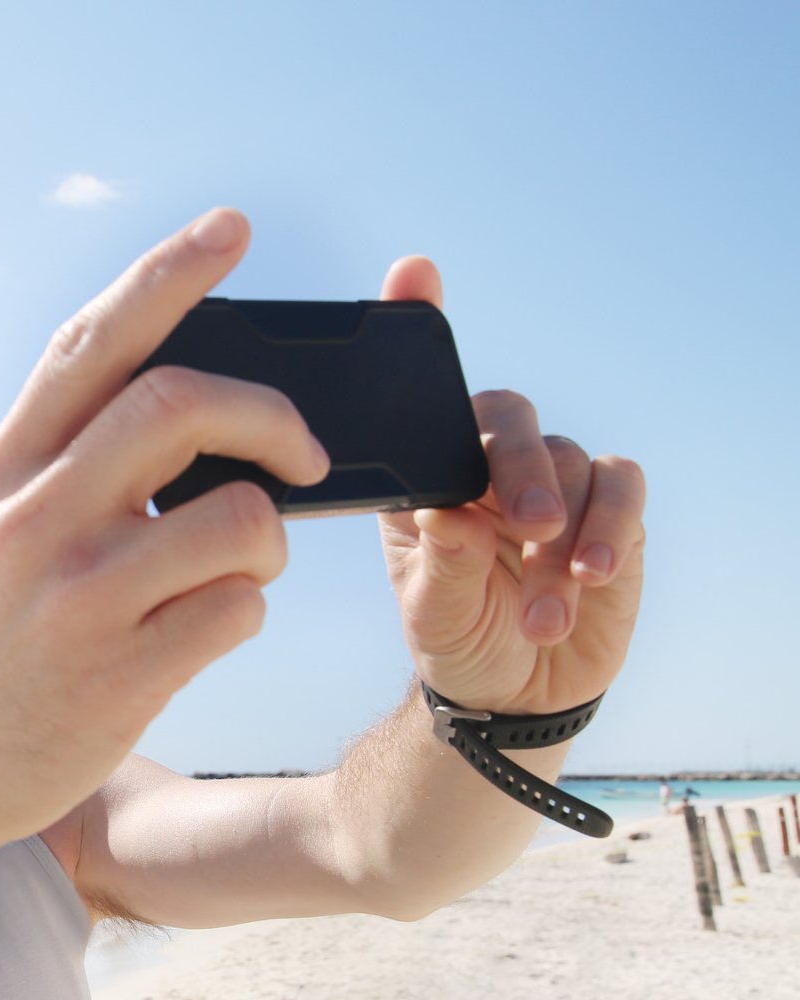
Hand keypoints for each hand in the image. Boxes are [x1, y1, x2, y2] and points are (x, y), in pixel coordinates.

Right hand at [0, 208, 328, 862]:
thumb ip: (56, 467)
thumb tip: (178, 404)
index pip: (91, 344)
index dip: (168, 275)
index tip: (230, 230)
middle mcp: (29, 519)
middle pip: (182, 404)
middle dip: (271, 415)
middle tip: (303, 451)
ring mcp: (74, 598)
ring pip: (238, 517)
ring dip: (269, 536)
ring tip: (241, 566)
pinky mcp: (118, 674)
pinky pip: (237, 610)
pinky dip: (245, 611)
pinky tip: (207, 630)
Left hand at [376, 258, 646, 714]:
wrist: (514, 691)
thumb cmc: (455, 638)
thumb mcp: (429, 612)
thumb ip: (439, 563)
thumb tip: (453, 514)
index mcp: (428, 473)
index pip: (425, 392)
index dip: (420, 322)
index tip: (414, 272)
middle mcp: (490, 463)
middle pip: (508, 420)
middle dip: (519, 468)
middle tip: (525, 525)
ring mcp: (555, 480)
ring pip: (568, 465)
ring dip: (562, 537)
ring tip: (540, 611)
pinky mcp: (612, 508)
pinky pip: (621, 490)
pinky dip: (608, 527)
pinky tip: (590, 574)